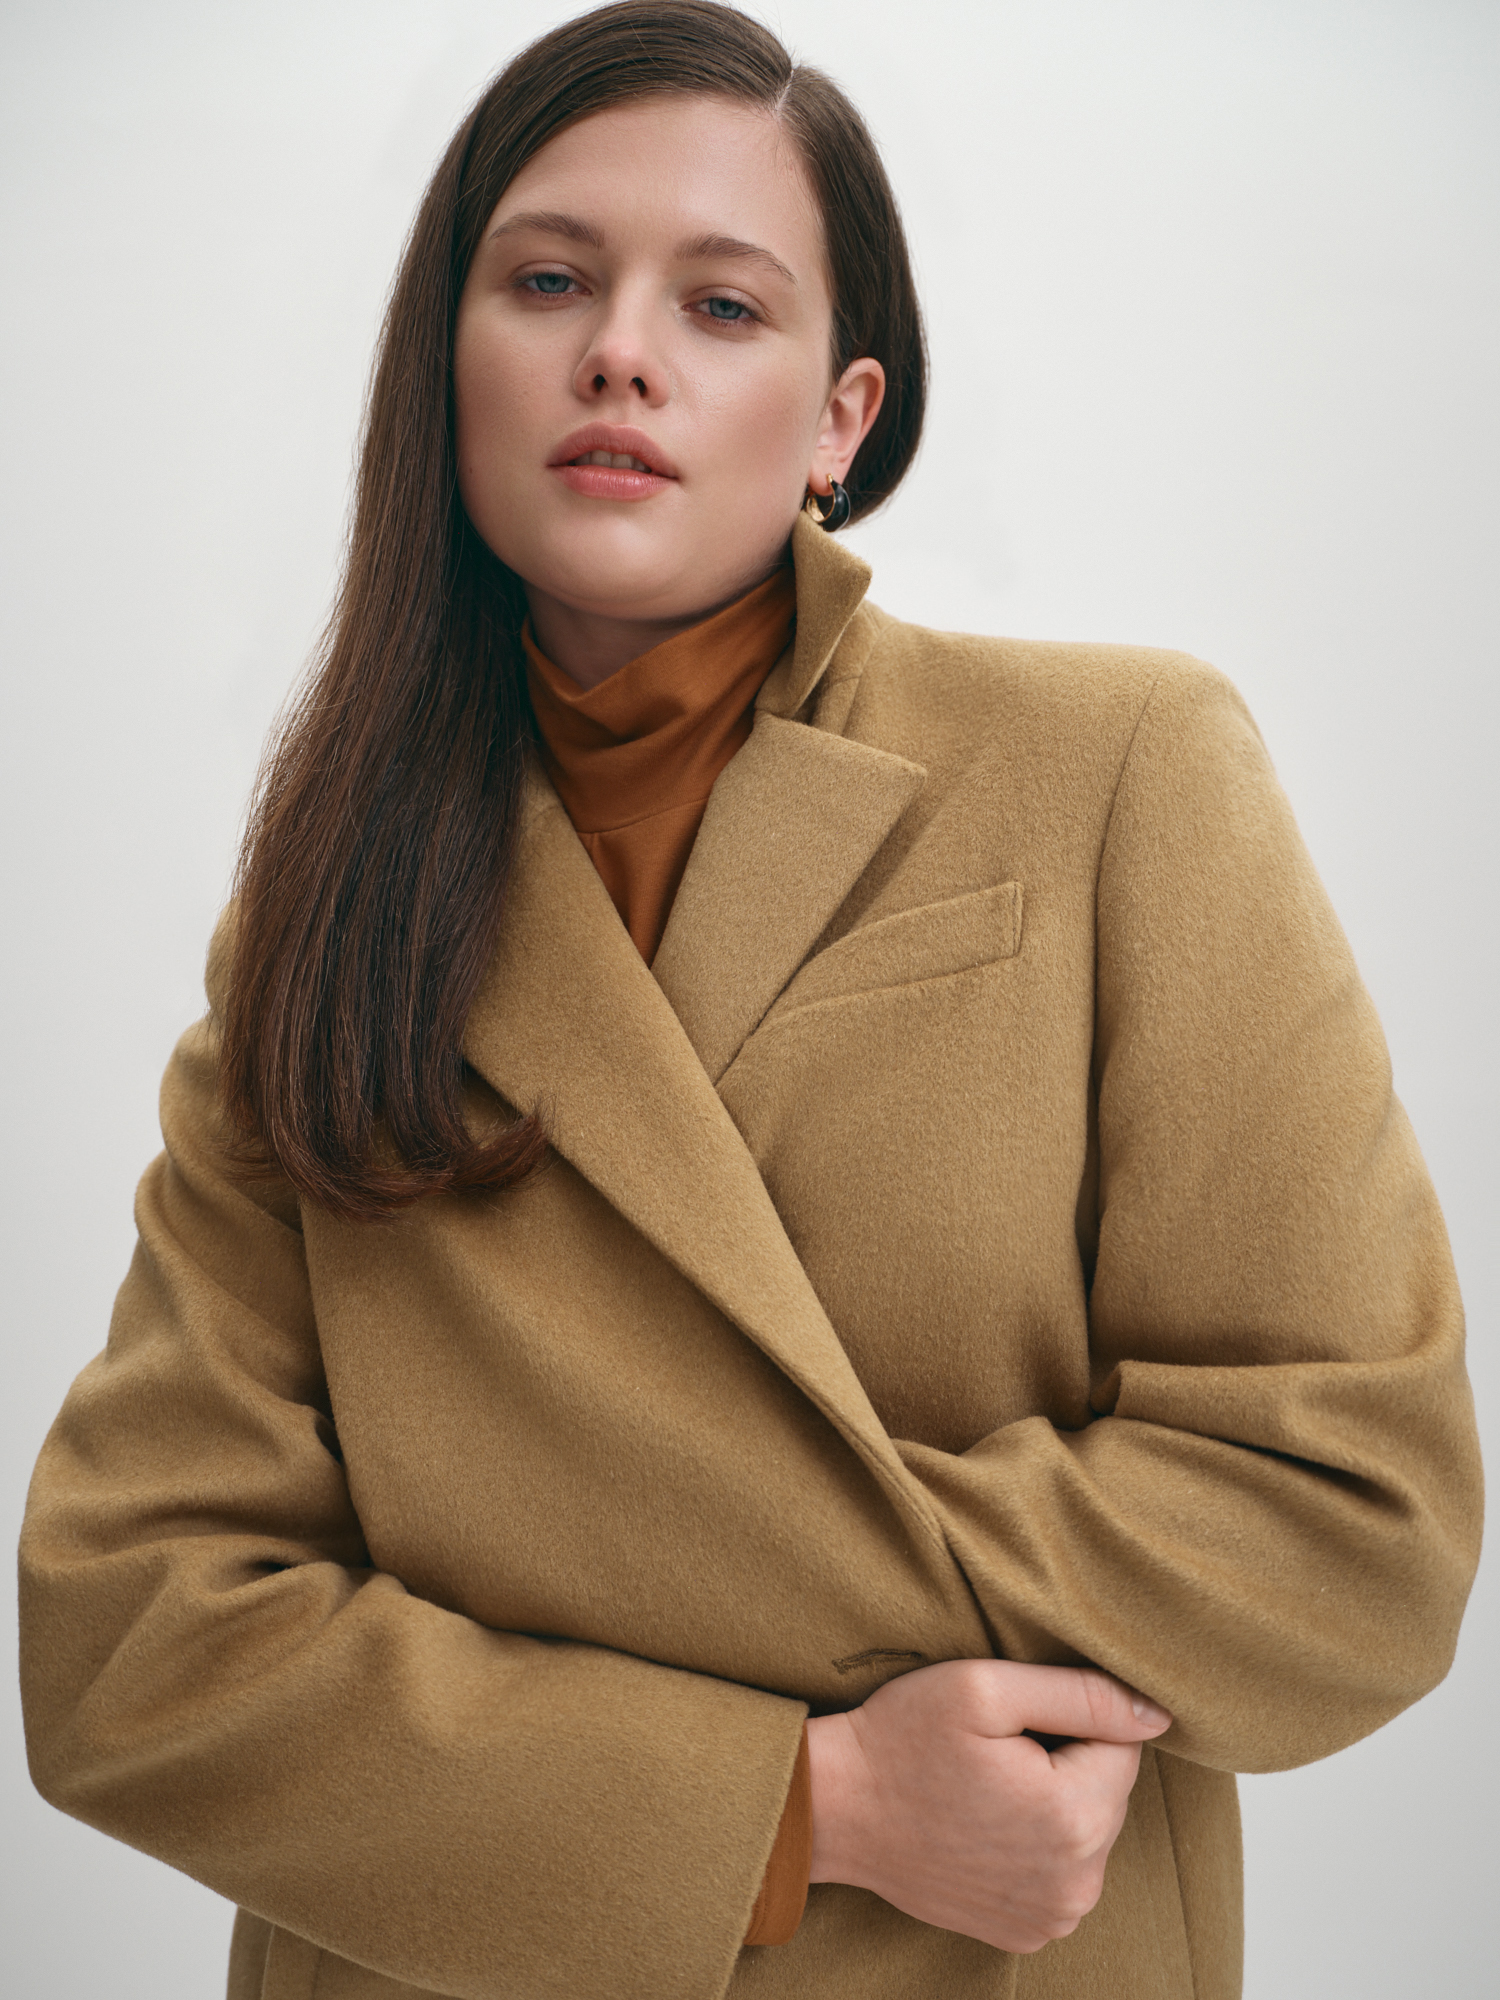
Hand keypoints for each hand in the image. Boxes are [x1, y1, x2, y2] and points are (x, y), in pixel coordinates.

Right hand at [805, 1659, 1171, 1952]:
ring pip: (1088, 1831)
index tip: (1015, 1721)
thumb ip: (1082, 1694)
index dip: (1071, 1717)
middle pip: (1109, 1791)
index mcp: (1073, 1818)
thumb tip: (1157, 1714)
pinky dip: (1036, 1843)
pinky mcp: (1029, 1932)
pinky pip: (1062, 1870)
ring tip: (987, 1787)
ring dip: (1054, 1803)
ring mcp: (1052, 1917)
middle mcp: (1075, 1883)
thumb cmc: (903, 1738)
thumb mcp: (987, 1688)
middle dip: (1066, 1761)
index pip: (1124, 1743)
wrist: (837, 1809)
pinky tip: (985, 1824)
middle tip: (995, 1750)